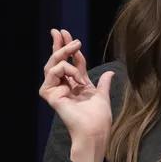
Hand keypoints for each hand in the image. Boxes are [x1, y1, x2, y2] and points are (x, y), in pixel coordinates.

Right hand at [39, 29, 114, 143]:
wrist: (95, 130)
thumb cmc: (99, 117)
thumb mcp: (102, 95)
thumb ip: (103, 83)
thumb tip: (109, 73)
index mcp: (76, 86)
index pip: (70, 63)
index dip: (70, 49)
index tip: (69, 34)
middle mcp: (64, 86)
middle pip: (58, 61)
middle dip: (59, 45)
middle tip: (61, 31)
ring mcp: (56, 90)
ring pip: (53, 64)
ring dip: (65, 52)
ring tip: (76, 46)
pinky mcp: (51, 95)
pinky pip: (52, 73)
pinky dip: (65, 69)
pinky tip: (77, 77)